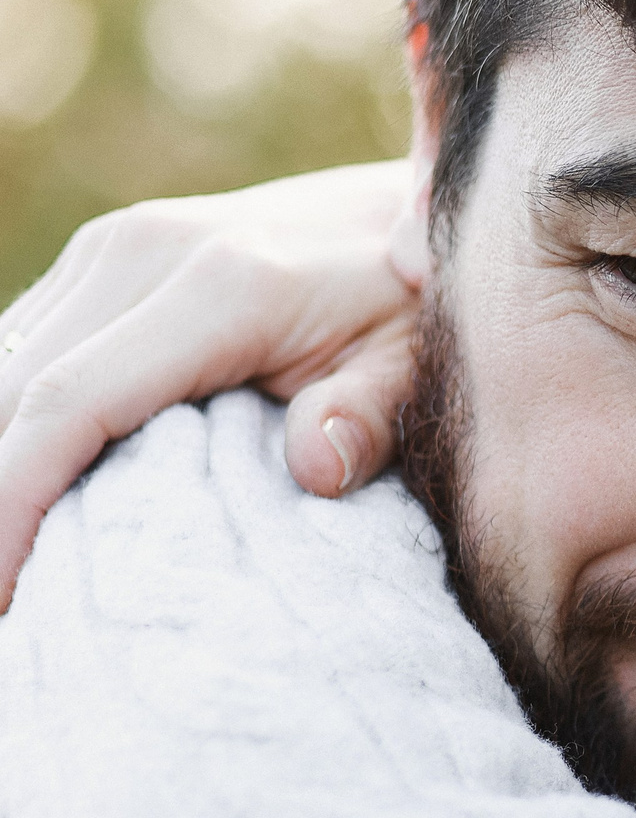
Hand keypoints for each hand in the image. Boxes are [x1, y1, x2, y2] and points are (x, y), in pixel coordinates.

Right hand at [0, 160, 425, 608]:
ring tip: (15, 555)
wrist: (404, 216)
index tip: (0, 595)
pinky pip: (23, 344)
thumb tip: (318, 469)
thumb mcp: (412, 366)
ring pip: (5, 362)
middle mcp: (145, 252)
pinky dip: (16, 415)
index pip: (75, 402)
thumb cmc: (411, 309)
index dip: (15, 499)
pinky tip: (31, 484)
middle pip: (16, 387)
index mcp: (222, 287)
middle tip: (3, 601)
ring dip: (1, 457)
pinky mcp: (101, 256)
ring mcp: (113, 246)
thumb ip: (369, 418)